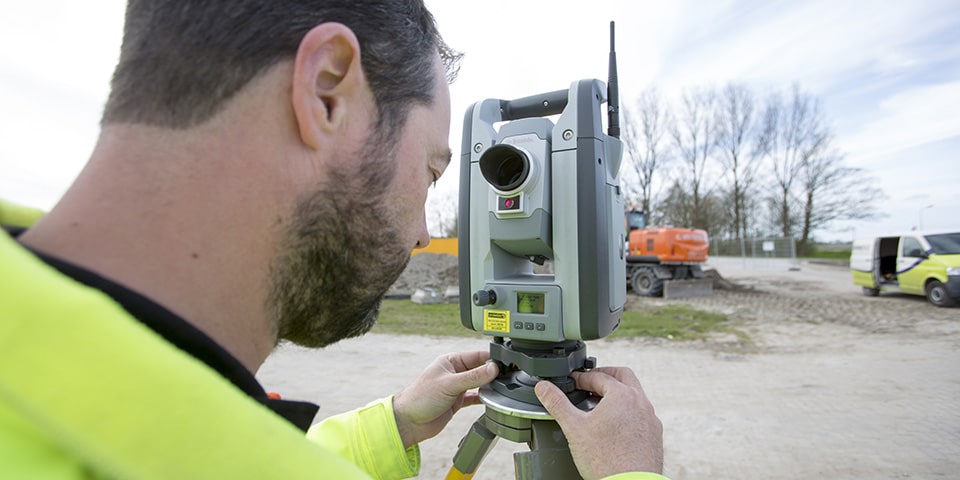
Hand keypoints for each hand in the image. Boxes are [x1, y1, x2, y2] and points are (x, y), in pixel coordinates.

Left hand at [393, 350, 498, 447]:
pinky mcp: (457, 402)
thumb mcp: (449, 384)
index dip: (491, 359)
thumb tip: (493, 368)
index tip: (506, 363)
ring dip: (489, 386)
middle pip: (480, 369)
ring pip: (479, 383)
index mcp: (451, 361)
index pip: (476, 356)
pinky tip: (493, 401)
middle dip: (493, 373)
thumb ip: (473, 377)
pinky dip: (484, 399)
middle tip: (510, 377)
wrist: (409, 422)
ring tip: (504, 389)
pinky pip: (475, 398)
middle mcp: (455, 373)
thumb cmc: (420, 398)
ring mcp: (457, 388)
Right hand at [535, 367, 662, 479]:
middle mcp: (641, 402)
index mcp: (622, 395)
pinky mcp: (654, 434)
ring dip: (617, 393)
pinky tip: (615, 425)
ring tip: (600, 404)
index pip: (598, 376)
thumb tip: (544, 388)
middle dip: (604, 376)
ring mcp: (650, 418)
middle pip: (622, 376)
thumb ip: (557, 403)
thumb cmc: (606, 460)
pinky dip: (627, 411)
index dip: (581, 378)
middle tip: (589, 383)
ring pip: (634, 394)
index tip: (572, 383)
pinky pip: (641, 413)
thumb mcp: (574, 428)